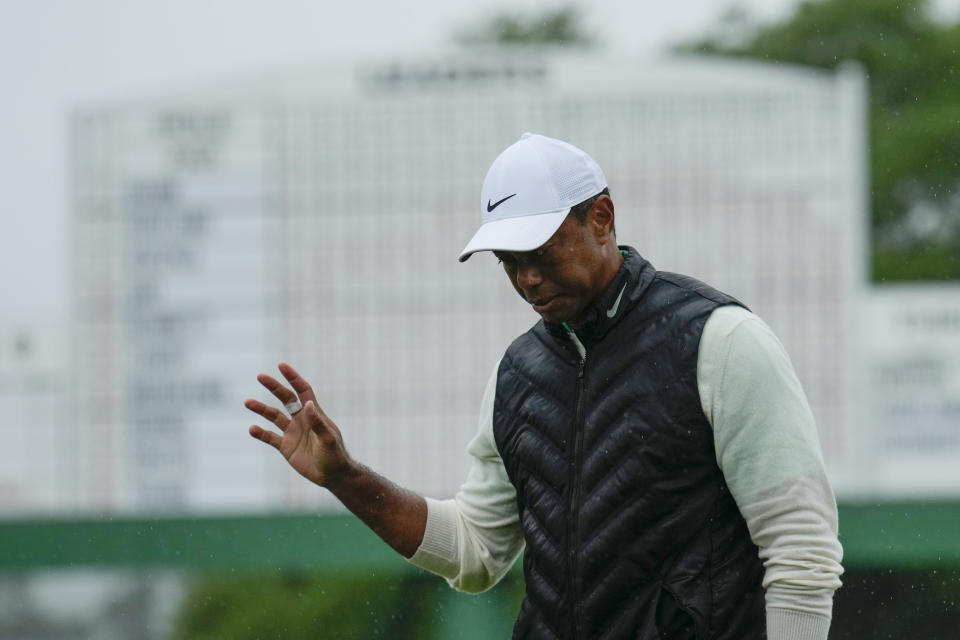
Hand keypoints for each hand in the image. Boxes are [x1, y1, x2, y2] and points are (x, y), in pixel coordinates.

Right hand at [245, 362, 349, 486]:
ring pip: (274, 416)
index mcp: (313, 414)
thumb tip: (307, 404)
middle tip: (260, 376)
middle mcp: (301, 420)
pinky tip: (252, 428)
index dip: (293, 377)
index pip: (302, 390)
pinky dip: (261, 433)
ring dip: (261, 409)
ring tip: (247, 402)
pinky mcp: (286, 447)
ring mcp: (293, 433)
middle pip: (285, 399)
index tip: (281, 365)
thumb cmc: (335, 455)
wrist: (333, 475)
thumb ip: (318, 422)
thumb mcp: (328, 439)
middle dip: (273, 387)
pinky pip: (270, 437)